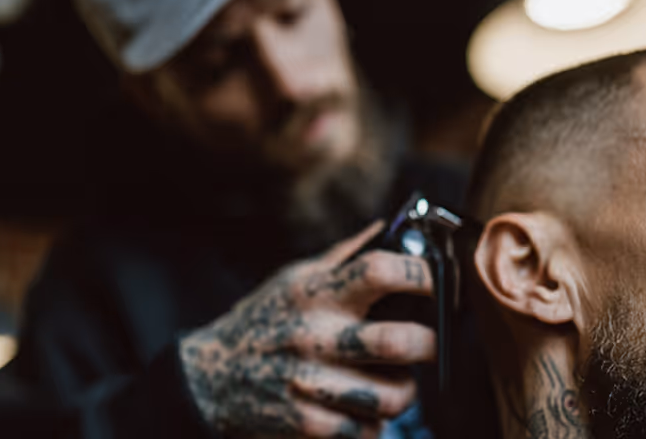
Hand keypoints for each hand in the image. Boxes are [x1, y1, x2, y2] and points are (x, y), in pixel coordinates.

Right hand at [179, 221, 434, 438]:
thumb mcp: (293, 279)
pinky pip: (365, 430)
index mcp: (315, 292)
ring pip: (392, 395)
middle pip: (399, 342)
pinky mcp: (304, 423)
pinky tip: (361, 409)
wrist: (208, 375)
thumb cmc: (263, 320)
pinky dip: (372, 424)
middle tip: (428, 344)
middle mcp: (314, 335)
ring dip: (403, 391)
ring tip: (394, 381)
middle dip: (430, 344)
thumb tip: (389, 227)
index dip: (421, 276)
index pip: (380, 271)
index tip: (438, 286)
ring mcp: (309, 382)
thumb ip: (342, 257)